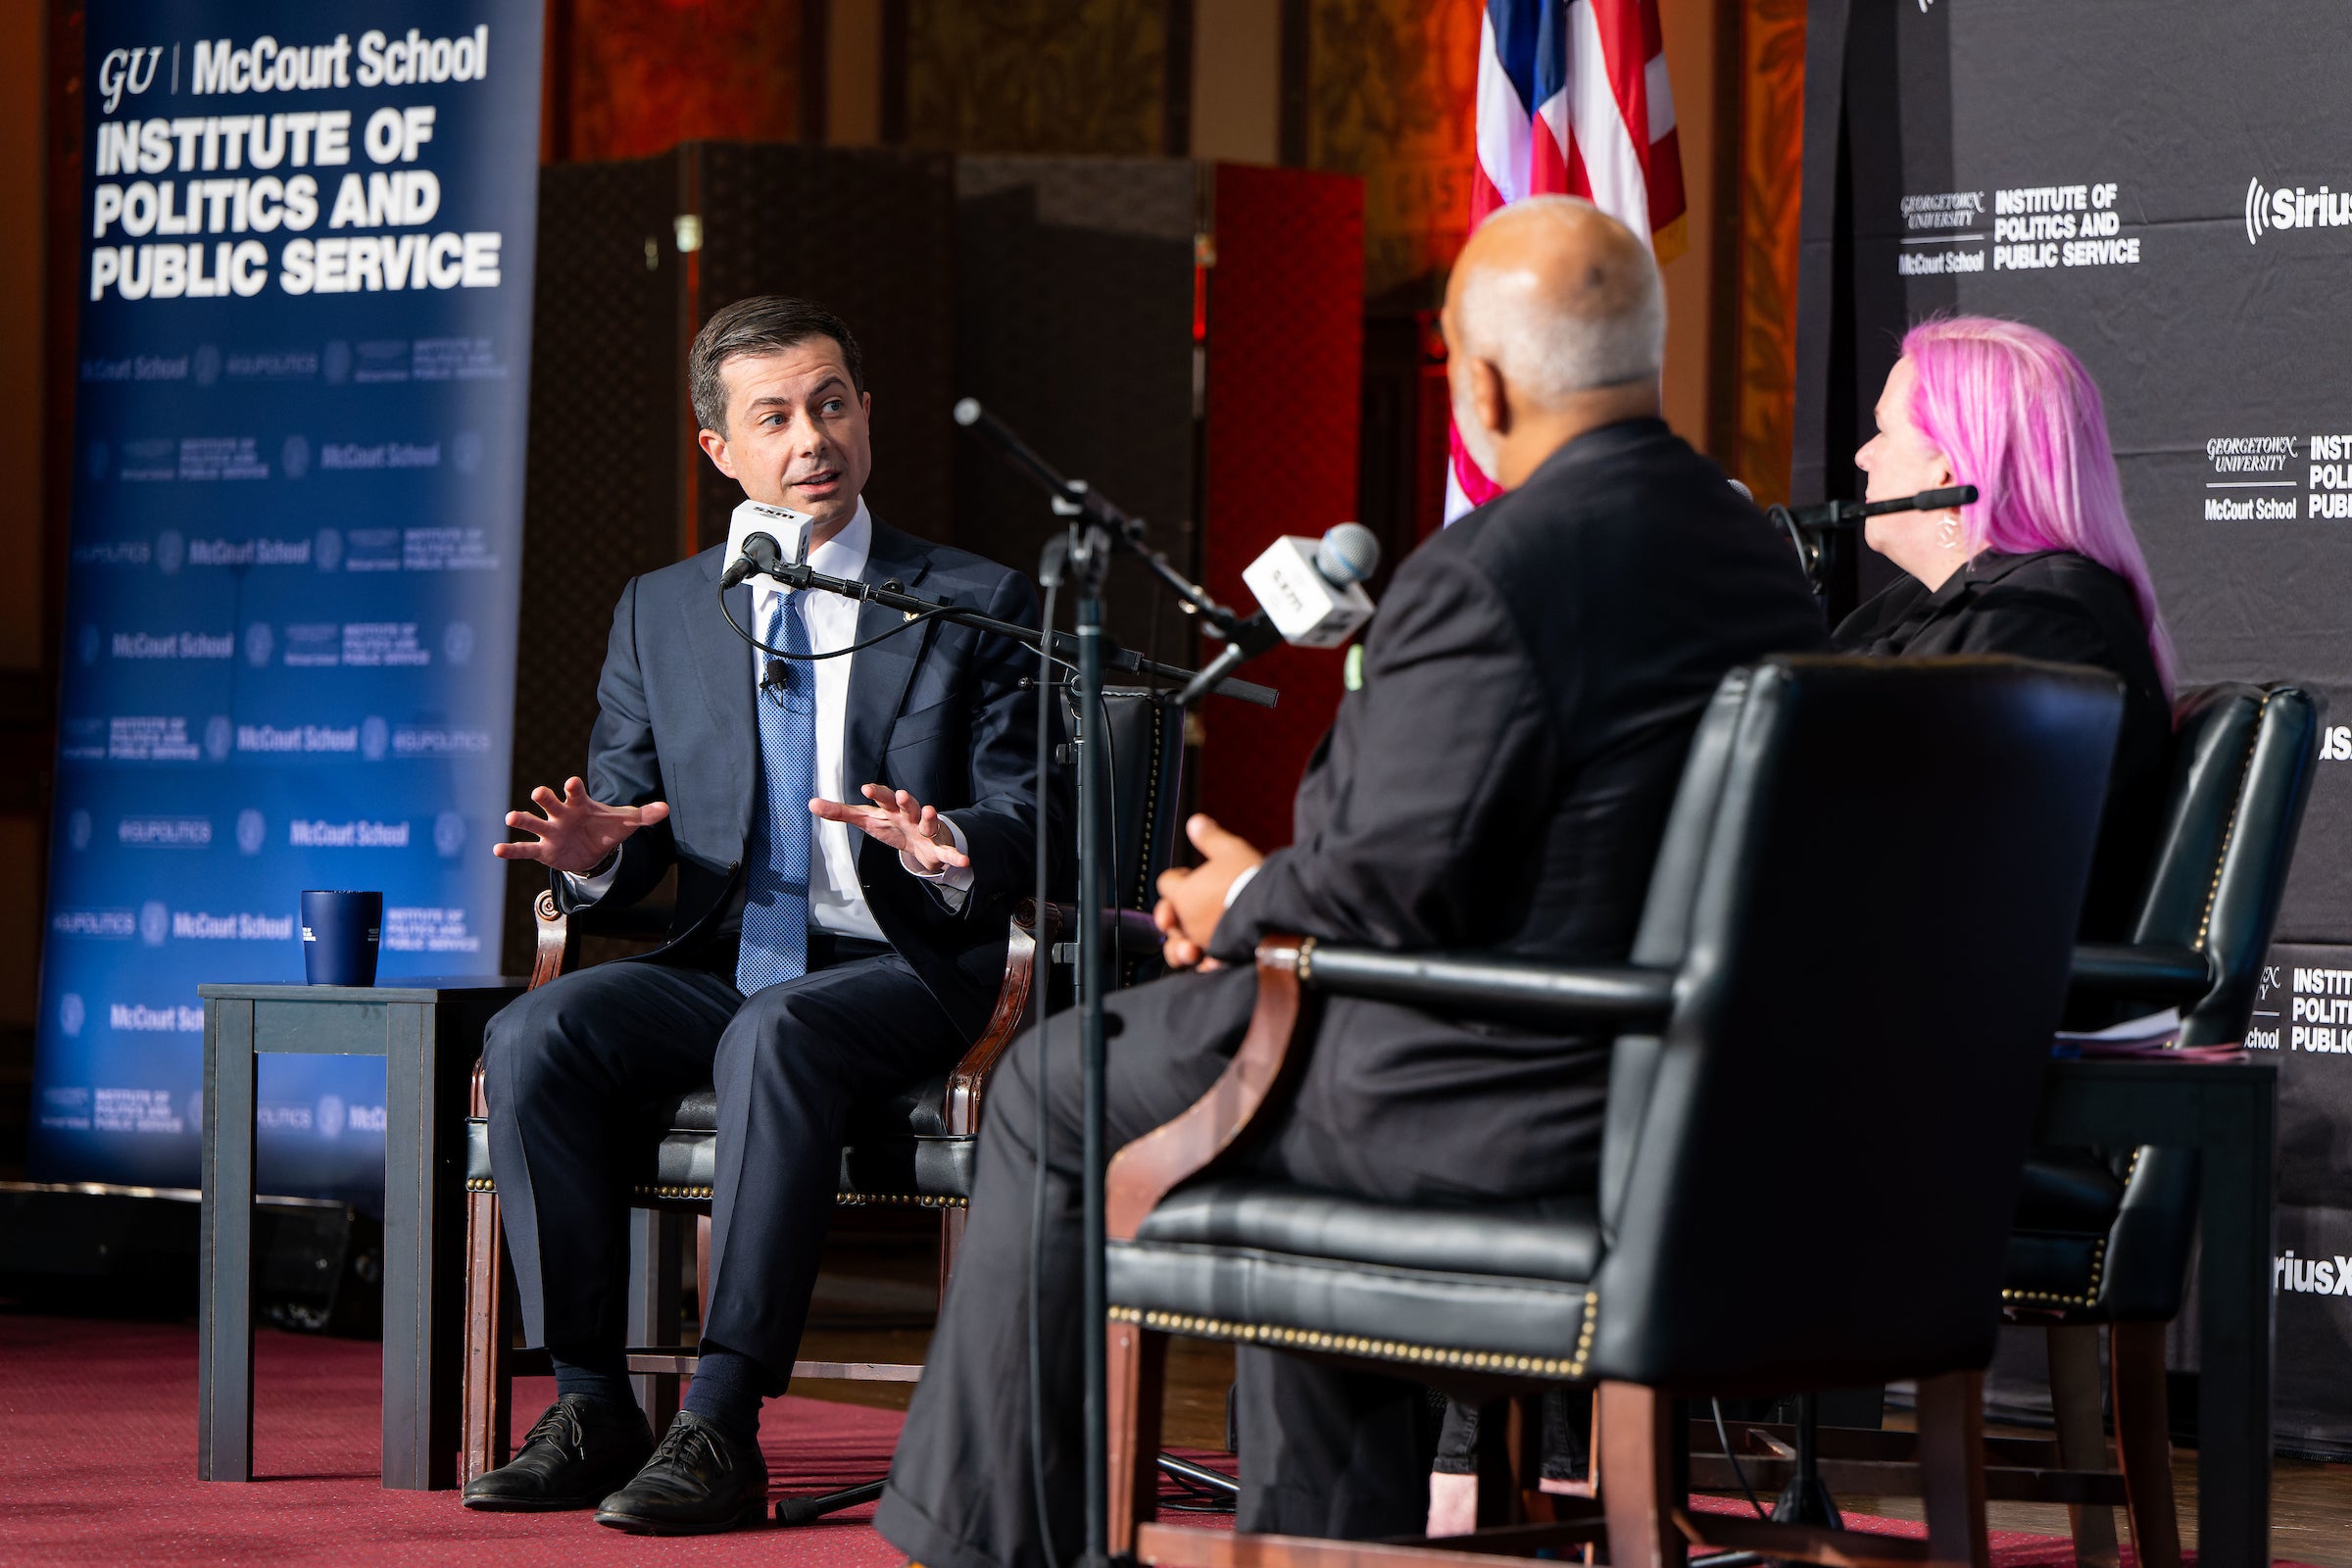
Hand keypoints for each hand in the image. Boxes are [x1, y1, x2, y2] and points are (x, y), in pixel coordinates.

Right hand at [493, 777, 668, 874]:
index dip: (574, 787)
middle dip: (545, 799)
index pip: (576, 792)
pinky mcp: (543, 850)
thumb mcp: (626, 822)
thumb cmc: (606, 828)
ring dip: (523, 820)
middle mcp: (561, 815)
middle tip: (539, 793)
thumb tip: (666, 809)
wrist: (593, 849)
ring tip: (511, 817)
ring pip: (534, 824)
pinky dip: (512, 850)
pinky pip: (525, 850)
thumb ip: (644, 815)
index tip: (572, 782)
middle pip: (550, 803)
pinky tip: (497, 850)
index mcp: (580, 805)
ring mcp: (550, 832)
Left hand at [812, 785, 971, 875]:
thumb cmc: (891, 826)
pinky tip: (964, 861)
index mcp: (890, 809)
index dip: (876, 794)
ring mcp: (925, 830)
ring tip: (929, 811)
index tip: (866, 789)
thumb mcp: (866, 819)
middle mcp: (909, 815)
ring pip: (928, 822)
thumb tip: (811, 803)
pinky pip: (947, 852)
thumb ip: (841, 812)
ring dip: (928, 817)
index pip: (881, 799)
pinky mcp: (938, 848)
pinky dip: (955, 856)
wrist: (922, 843)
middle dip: (904, 799)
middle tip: (899, 794)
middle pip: (906, 805)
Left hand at [1152, 814, 1263, 970]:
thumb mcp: (1231, 849)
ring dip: (1182, 945)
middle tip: (1191, 908)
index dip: (1179, 877)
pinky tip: (1212, 960)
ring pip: (1178, 948)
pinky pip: (1202, 966)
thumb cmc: (1250, 878)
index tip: (1195, 874)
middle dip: (1174, 914)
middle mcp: (1187, 920)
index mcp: (1183, 894)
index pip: (1167, 883)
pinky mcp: (1218, 959)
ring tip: (1192, 944)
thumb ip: (1209, 838)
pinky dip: (1205, 963)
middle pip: (1167, 919)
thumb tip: (1194, 822)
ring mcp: (1201, 942)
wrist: (1276, 909)